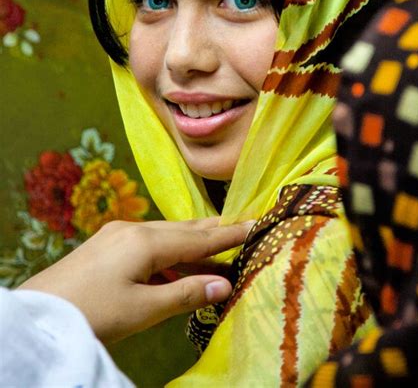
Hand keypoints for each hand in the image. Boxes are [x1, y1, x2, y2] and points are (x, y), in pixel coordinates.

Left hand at [18, 217, 252, 342]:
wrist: (40, 313)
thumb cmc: (93, 313)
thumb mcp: (143, 310)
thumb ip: (186, 295)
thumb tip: (226, 284)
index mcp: (145, 242)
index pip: (198, 237)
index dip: (229, 233)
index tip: (257, 224)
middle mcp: (134, 230)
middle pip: (183, 229)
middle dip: (215, 231)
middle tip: (244, 227)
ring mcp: (118, 235)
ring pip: (166, 235)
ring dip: (193, 243)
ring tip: (220, 248)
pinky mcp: (107, 245)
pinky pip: (150, 243)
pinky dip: (171, 252)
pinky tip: (180, 264)